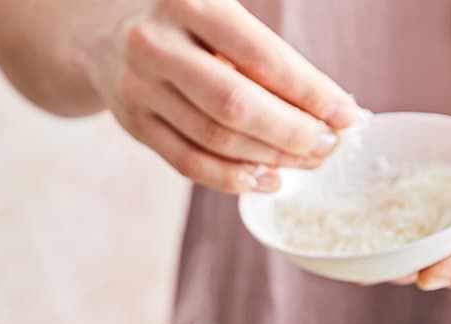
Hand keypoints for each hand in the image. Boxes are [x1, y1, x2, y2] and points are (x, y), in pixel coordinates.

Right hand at [85, 0, 357, 192]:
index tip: (347, 115)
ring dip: (269, 159)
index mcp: (190, 1)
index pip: (262, 56)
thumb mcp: (219, 16)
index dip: (310, 91)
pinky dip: (233, 179)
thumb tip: (332, 110)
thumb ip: (267, 57)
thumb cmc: (186, 27)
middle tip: (327, 147)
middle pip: (236, 104)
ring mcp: (139, 88)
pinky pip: (189, 164)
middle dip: (291, 133)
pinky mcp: (135, 126)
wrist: (104, 37)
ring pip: (215, 139)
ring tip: (306, 163)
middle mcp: (157, 42)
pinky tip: (268, 180)